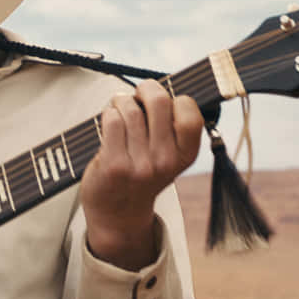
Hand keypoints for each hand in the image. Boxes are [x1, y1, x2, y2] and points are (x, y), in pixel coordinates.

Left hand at [80, 81, 202, 269]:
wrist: (118, 214)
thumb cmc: (141, 172)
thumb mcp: (167, 155)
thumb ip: (171, 126)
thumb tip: (162, 85)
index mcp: (186, 155)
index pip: (191, 112)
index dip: (176, 98)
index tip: (165, 103)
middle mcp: (166, 161)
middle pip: (159, 101)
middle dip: (146, 89)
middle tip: (138, 95)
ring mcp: (141, 165)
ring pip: (130, 109)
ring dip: (121, 102)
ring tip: (118, 110)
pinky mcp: (115, 165)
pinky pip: (112, 120)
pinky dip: (108, 114)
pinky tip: (108, 122)